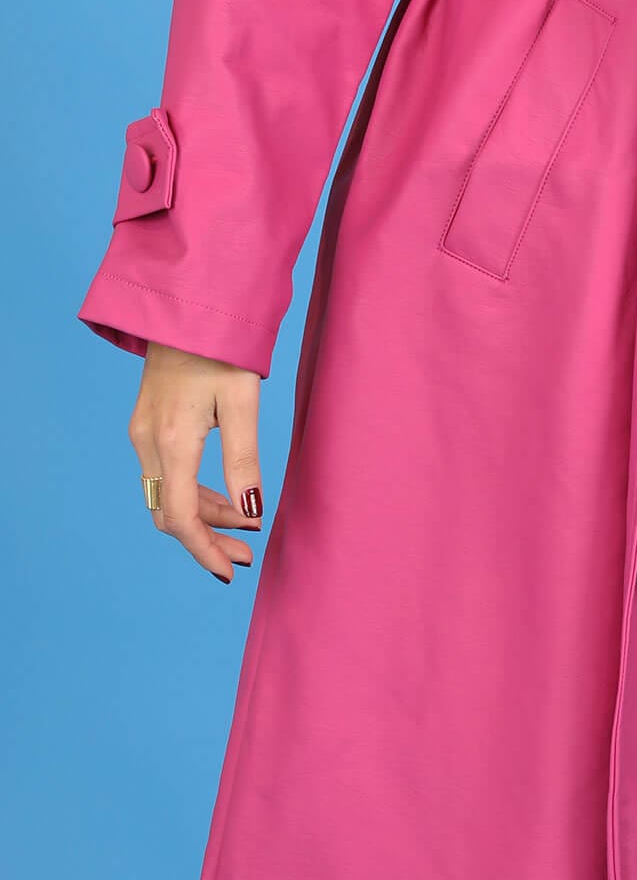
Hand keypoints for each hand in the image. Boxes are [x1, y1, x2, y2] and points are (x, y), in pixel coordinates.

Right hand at [127, 344, 266, 583]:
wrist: (186, 308)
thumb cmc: (222, 349)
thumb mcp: (243, 403)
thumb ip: (244, 461)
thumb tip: (250, 514)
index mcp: (173, 440)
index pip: (182, 518)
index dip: (206, 550)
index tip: (232, 571)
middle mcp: (148, 442)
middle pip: (170, 513)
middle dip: (207, 539)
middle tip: (245, 553)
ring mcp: (142, 433)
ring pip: (167, 496)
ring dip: (203, 515)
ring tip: (244, 526)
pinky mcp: (146, 424)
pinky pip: (165, 475)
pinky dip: (192, 491)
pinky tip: (223, 496)